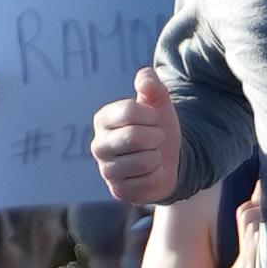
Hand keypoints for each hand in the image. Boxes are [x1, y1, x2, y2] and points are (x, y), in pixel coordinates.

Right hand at [91, 65, 185, 207]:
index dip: (151, 115)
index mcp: (103, 119)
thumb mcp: (159, 103)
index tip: (154, 119)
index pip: (129, 111)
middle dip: (156, 137)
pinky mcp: (118, 191)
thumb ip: (152, 86)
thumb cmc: (158, 128)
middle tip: (155, 139)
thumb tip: (144, 76)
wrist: (168, 160)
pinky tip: (152, 173)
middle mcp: (98, 145)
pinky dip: (158, 176)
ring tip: (152, 155)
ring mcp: (106, 170)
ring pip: (143, 161)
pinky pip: (147, 182)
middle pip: (135, 137)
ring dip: (157, 157)